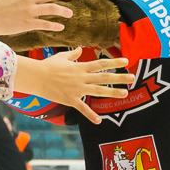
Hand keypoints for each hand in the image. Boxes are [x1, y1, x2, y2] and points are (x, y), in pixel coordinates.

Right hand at [12, 50, 134, 123]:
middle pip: (104, 77)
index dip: (114, 62)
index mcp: (81, 67)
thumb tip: (81, 48)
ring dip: (112, 93)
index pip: (101, 64)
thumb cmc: (48, 66)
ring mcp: (77, 89)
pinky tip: (99, 120)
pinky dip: (91, 115)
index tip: (126, 61)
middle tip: (132, 77)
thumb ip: (74, 54)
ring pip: (98, 91)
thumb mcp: (62, 57)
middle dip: (119, 77)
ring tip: (125, 93)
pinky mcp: (71, 99)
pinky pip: (83, 108)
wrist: (36, 77)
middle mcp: (82, 78)